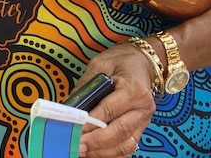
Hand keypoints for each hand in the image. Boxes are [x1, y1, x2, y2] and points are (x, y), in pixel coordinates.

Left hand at [77, 43, 156, 157]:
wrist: (144, 62)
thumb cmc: (120, 61)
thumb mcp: (99, 65)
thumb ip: (85, 87)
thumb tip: (67, 107)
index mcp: (133, 90)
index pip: (109, 110)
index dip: (90, 123)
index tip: (72, 129)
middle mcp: (142, 109)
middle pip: (119, 132)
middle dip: (95, 142)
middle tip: (75, 145)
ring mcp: (144, 121)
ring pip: (125, 145)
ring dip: (102, 152)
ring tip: (81, 152)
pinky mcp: (140, 129)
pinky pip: (128, 147)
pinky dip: (111, 154)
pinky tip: (95, 153)